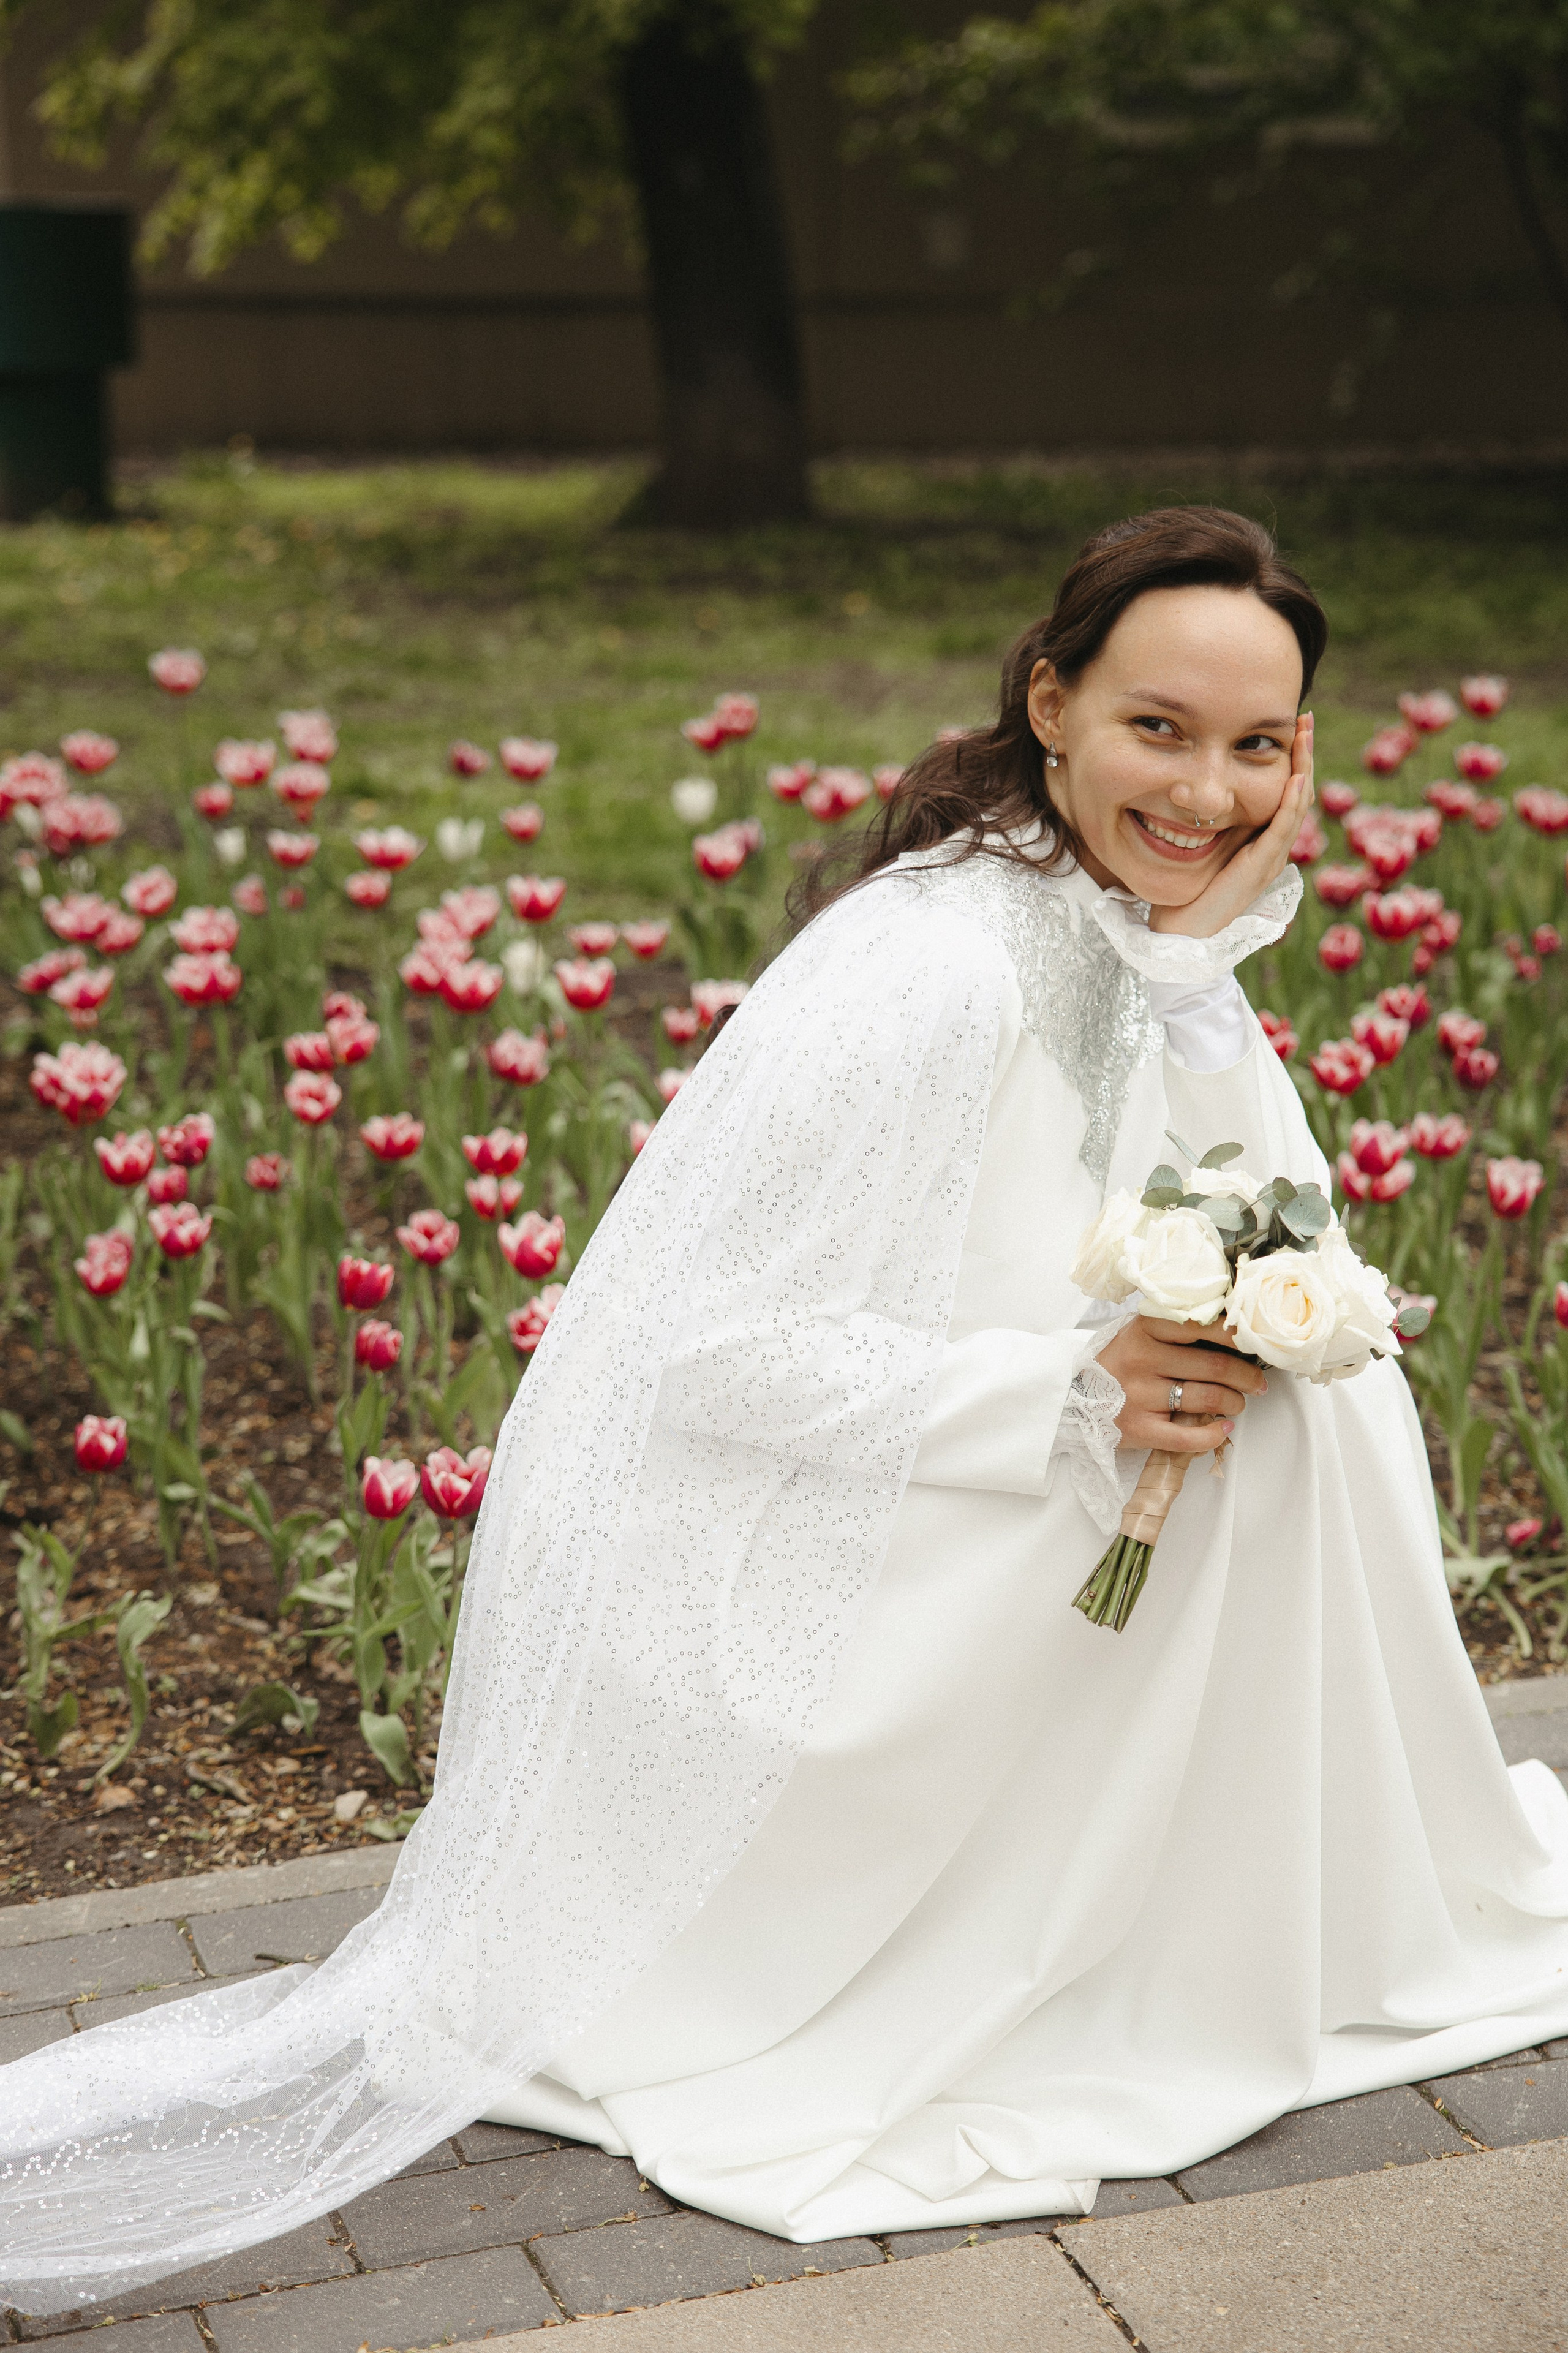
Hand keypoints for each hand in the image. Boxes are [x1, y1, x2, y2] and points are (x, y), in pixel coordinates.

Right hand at [1094, 1315, 1268, 1454]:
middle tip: (1257, 1382)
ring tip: (1237, 1403)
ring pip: (1207, 1399)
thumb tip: (1234, 1331)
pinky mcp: (1139, 1429)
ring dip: (1234, 1403)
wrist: (1075, 1396)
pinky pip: (1187, 1437)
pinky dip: (1213, 1435)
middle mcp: (1143, 1359)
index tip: (1255, 1342)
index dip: (1237, 1335)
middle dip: (1247, 1376)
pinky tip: (1223, 1430)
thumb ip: (1177, 1327)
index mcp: (1146, 1328)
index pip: (1203, 1325)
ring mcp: (1140, 1395)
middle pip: (1214, 1366)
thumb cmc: (1120, 1362)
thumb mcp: (1140, 1332)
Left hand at [1150, 712, 1313, 939]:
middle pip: (1299, 794)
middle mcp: (1273, 848)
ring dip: (1302, 770)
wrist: (1183, 932)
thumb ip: (1216, 821)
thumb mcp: (1206, 844)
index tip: (1292, 728)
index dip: (1292, 760)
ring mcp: (1269, 860)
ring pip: (1295, 808)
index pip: (1286, 793)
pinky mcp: (1259, 870)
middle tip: (1306, 720)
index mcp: (1263, 841)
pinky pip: (1280, 832)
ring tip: (1304, 738)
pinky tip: (1295, 781)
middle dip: (1303, 755)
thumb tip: (1205, 788)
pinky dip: (1290, 805)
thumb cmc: (1189, 892)